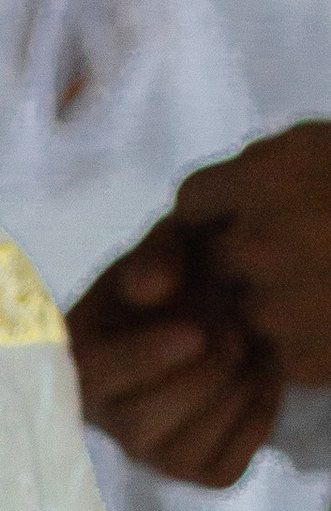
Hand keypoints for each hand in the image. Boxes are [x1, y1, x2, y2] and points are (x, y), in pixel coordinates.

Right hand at [66, 242, 280, 488]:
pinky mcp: (199, 471)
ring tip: (248, 347)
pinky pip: (225, 467)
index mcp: (79, 363)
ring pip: (180, 456)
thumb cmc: (183, 275)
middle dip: (198, 379)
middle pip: (138, 427)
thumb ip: (157, 256)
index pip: (93, 380)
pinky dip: (254, 418)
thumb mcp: (168, 246)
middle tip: (235, 333)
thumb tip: (150, 291)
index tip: (193, 334)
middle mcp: (106, 420)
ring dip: (228, 397)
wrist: (219, 306)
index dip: (142, 362)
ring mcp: (152, 454)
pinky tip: (257, 376)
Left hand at [171, 120, 330, 382]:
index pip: (194, 202)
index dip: (217, 211)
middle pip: (216, 260)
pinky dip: (308, 341)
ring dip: (278, 301)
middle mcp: (260, 241)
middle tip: (309, 246)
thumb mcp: (323, 151)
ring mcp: (279, 305)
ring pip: (247, 310)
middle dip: (247, 256)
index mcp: (269, 176)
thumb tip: (200, 208)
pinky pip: (282, 352)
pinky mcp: (303, 359)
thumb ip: (265, 171)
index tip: (242, 213)